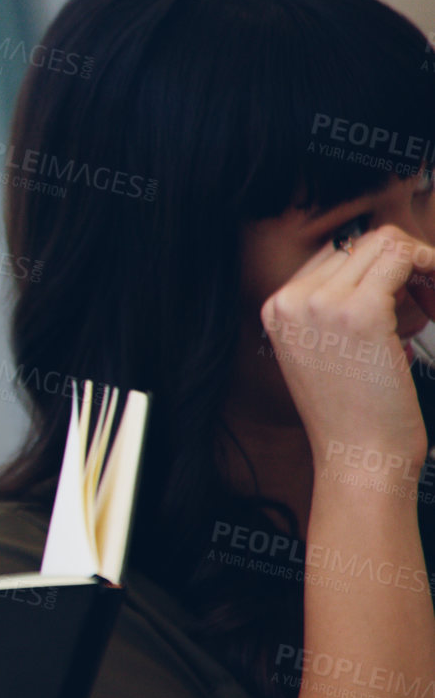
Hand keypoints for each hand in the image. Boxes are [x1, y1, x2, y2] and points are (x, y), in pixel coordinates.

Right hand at [260, 224, 434, 464]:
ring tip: (428, 295)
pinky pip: (401, 258)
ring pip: (381, 242)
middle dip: (398, 263)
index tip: (402, 289)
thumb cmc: (351, 415)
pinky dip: (426, 264)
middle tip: (423, 293)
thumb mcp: (322, 354)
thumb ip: (332, 311)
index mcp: (278, 309)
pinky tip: (432, 288)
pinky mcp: (362, 311)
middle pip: (357, 244)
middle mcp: (293, 301)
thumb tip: (378, 272)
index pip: (332, 256)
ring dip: (415, 262)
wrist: (358, 454)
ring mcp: (324, 303)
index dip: (375, 269)